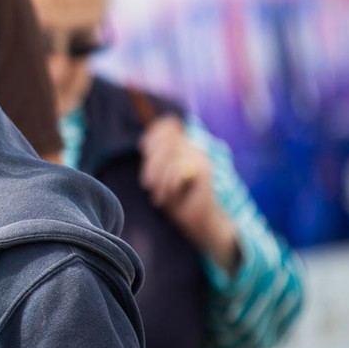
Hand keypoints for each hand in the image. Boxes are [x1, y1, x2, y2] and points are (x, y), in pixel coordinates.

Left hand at [138, 116, 238, 271]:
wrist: (200, 223)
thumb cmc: (178, 200)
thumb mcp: (161, 176)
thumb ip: (156, 157)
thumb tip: (144, 141)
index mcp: (185, 146)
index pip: (168, 125)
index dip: (152, 136)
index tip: (144, 153)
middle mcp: (195, 147)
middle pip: (164, 139)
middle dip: (151, 163)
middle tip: (149, 185)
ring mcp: (201, 157)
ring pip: (169, 155)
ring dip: (158, 178)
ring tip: (159, 195)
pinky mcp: (204, 170)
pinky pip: (177, 169)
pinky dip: (168, 185)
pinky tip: (168, 197)